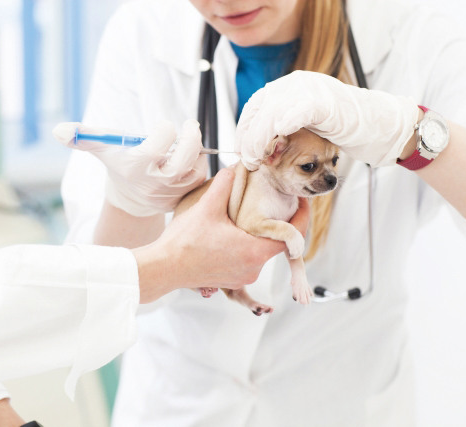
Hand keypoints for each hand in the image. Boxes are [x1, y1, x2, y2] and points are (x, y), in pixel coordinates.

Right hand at [53, 120, 206, 216]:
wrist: (132, 196)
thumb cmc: (120, 163)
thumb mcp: (103, 148)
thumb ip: (83, 137)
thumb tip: (57, 130)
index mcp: (136, 167)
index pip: (159, 144)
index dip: (165, 130)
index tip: (164, 127)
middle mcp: (156, 182)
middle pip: (185, 157)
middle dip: (191, 137)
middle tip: (190, 126)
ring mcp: (172, 192)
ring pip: (196, 166)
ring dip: (196, 151)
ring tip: (187, 143)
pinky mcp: (185, 196)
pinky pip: (202, 177)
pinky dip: (200, 164)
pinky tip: (192, 157)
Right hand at [132, 169, 309, 302]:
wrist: (164, 267)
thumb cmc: (184, 242)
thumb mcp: (208, 207)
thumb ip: (226, 184)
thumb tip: (237, 167)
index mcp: (255, 251)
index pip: (293, 236)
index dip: (301, 216)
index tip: (300, 202)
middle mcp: (253, 268)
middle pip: (277, 244)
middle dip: (276, 224)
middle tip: (272, 204)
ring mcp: (242, 277)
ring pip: (260, 252)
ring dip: (258, 235)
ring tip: (246, 218)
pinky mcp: (231, 281)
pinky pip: (247, 261)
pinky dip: (245, 247)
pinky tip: (230, 234)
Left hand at [235, 70, 420, 170]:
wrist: (382, 125)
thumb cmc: (346, 129)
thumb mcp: (308, 128)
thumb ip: (285, 131)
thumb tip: (259, 148)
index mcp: (290, 87)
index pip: (256, 106)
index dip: (245, 131)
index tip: (242, 153)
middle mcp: (296, 83)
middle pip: (260, 109)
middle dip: (250, 138)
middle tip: (249, 162)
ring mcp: (310, 90)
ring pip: (272, 113)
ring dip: (260, 140)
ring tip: (260, 161)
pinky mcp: (323, 102)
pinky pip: (295, 113)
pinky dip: (282, 127)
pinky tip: (276, 145)